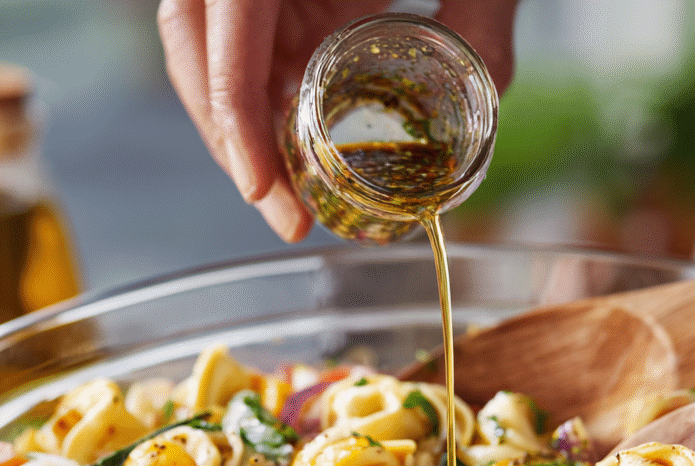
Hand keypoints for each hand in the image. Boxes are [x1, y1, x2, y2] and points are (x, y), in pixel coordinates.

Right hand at [157, 0, 518, 241]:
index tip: (259, 183)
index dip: (232, 105)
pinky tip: (307, 160)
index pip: (223, 21)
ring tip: (296, 206)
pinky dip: (273, 113)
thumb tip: (492, 86)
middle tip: (286, 216)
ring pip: (219, 61)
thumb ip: (481, 7)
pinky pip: (255, 57)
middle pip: (202, 51)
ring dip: (251, 139)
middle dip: (235, 142)